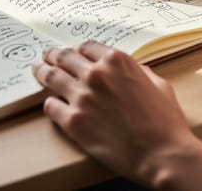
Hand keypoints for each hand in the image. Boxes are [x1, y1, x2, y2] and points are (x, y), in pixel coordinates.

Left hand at [32, 41, 201, 189]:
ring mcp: (81, 97)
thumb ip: (139, 72)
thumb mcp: (158, 85)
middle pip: (64, 57)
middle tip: (47, 56)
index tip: (73, 52)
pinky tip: (51, 104)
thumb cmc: (165, 122)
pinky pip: (50, 105)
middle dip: (54, 55)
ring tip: (37, 70)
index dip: (78, 50)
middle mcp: (96, 74)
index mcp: (117, 61)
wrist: (161, 154)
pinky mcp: (72, 121)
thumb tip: (131, 71)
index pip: (87, 46)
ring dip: (42, 71)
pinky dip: (50, 103)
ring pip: (51, 76)